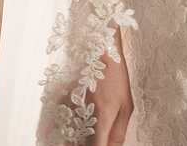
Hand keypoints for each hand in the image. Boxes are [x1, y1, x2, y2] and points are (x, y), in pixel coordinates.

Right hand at [38, 27, 133, 145]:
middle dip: (86, 145)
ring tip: (87, 130)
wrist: (99, 49)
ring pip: (68, 137)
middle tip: (95, 138)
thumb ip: (118, 134)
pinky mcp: (61, 101)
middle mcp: (82, 115)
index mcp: (102, 118)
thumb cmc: (116, 77)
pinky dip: (66, 128)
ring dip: (75, 140)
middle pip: (79, 145)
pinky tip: (74, 125)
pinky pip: (60, 123)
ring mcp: (70, 108)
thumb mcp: (126, 106)